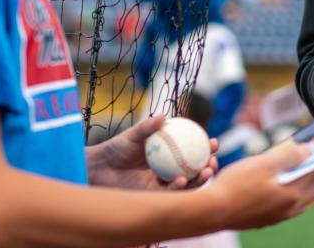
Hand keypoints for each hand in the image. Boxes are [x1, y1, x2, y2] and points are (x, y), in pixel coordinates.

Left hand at [87, 115, 218, 189]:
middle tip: (213, 160)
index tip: (213, 142)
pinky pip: (171, 193)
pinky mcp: (155, 197)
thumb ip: (147, 127)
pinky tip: (183, 180)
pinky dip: (179, 187)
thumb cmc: (116, 148)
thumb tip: (163, 116)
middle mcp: (169, 169)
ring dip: (199, 179)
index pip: (192, 151)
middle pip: (195, 169)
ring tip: (206, 171)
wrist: (99, 169)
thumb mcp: (132, 136)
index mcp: (168, 154)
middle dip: (209, 167)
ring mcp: (163, 184)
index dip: (206, 148)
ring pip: (187, 184)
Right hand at [208, 144, 313, 229]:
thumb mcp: (264, 164)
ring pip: (298, 200)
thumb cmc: (236, 185)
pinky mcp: (264, 220)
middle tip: (307, 158)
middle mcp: (288, 211)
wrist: (213, 211)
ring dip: (300, 183)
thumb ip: (289, 157)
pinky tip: (273, 183)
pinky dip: (287, 193)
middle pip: (311, 192)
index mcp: (292, 196)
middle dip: (313, 173)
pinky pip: (285, 206)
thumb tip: (310, 150)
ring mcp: (276, 217)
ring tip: (291, 168)